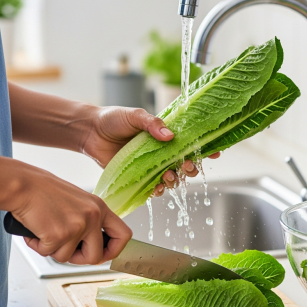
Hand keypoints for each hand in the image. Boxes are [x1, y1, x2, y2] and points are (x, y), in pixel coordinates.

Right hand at [1, 158, 130, 264]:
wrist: (25, 185)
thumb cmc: (46, 192)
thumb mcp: (79, 203)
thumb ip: (90, 221)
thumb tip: (93, 245)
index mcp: (101, 208)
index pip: (124, 234)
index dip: (114, 250)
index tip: (104, 255)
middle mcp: (94, 216)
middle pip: (97, 256)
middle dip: (80, 260)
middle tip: (67, 251)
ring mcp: (78, 226)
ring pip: (68, 258)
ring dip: (54, 250)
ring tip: (47, 231)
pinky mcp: (60, 234)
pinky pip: (49, 253)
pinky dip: (39, 246)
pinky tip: (37, 231)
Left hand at [81, 107, 219, 195]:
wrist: (90, 131)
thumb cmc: (113, 119)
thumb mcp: (135, 115)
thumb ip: (152, 123)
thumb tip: (170, 135)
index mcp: (165, 136)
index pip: (190, 143)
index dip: (205, 148)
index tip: (215, 152)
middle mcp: (161, 152)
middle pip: (185, 164)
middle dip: (192, 168)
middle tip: (188, 166)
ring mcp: (151, 166)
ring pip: (172, 178)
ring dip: (176, 180)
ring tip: (169, 175)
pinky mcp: (139, 177)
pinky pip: (153, 188)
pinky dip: (159, 191)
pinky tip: (157, 188)